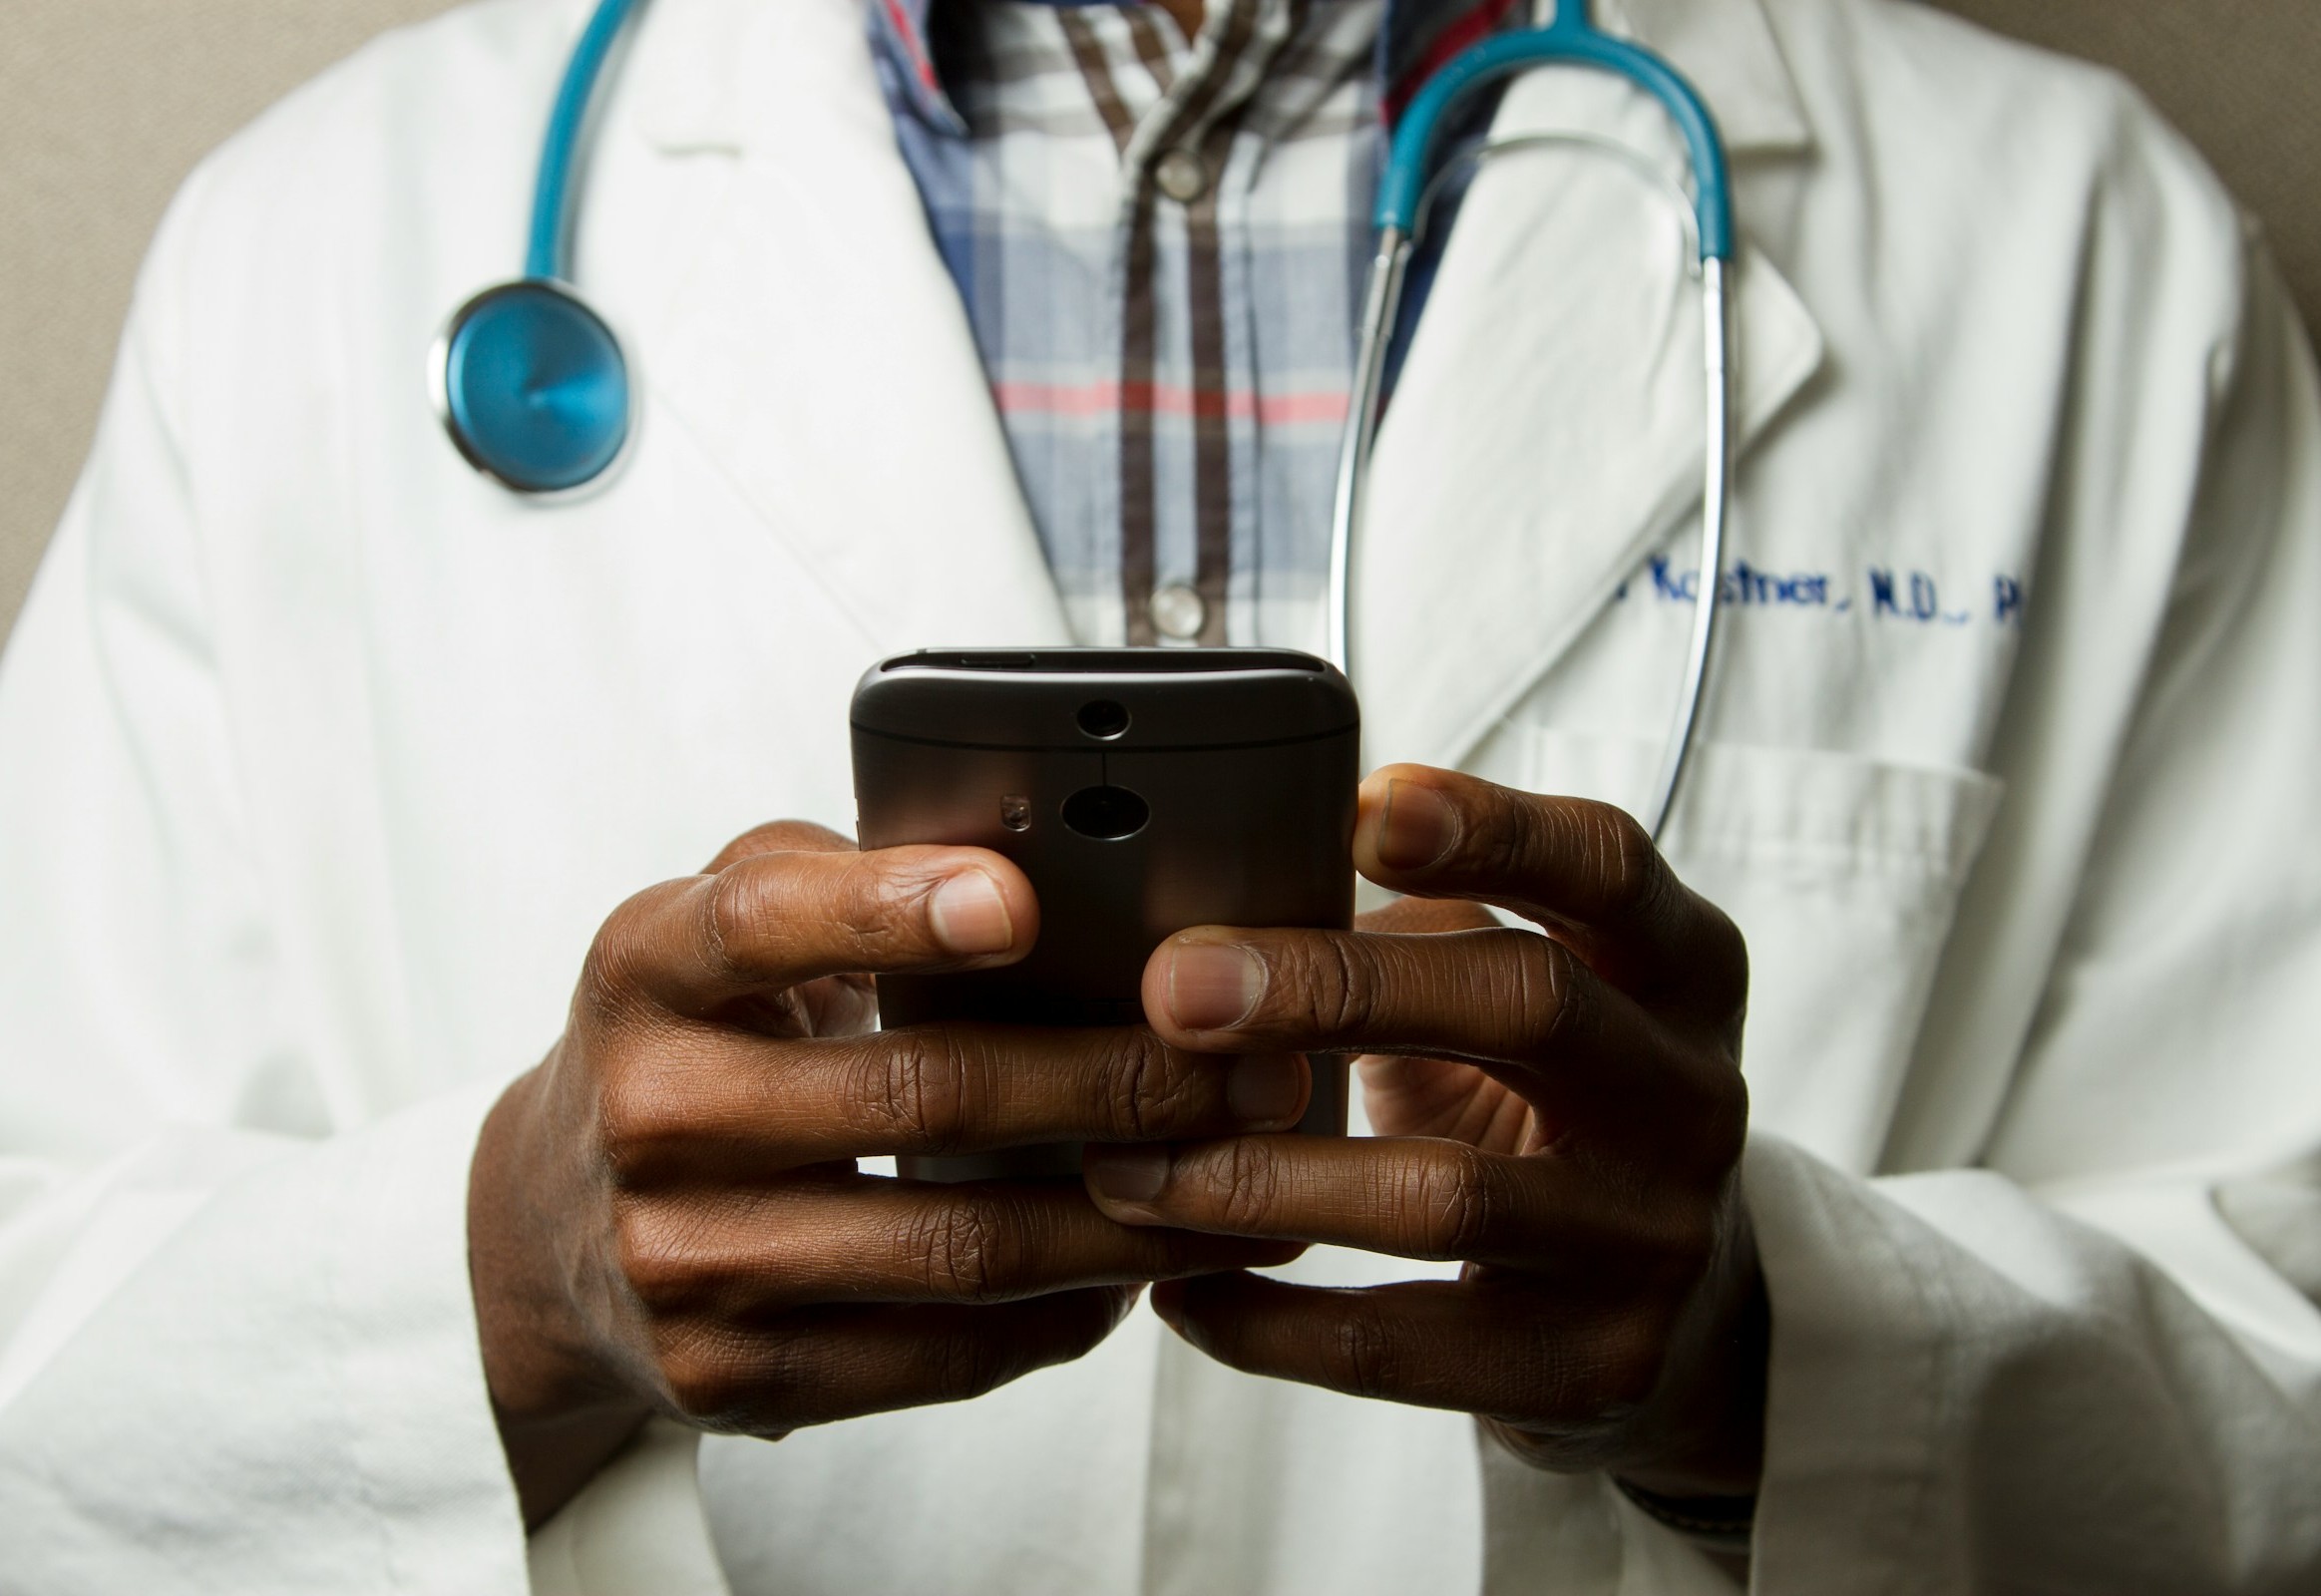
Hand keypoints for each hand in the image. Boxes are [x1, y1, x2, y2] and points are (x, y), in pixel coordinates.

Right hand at [468, 823, 1306, 1526]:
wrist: (546, 1228)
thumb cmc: (685, 1039)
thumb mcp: (712, 928)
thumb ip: (840, 877)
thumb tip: (1037, 855)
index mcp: (647, 967)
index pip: (765, 923)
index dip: (892, 909)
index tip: (1021, 900)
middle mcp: (652, 1113)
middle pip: (919, 1097)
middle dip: (1116, 1081)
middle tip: (1252, 1066)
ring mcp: (686, 1261)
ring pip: (956, 1247)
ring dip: (1130, 1216)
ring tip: (1245, 1179)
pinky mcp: (729, 1378)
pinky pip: (937, 1353)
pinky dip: (1061, 1314)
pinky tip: (1139, 1269)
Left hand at [1081, 767, 1764, 1498]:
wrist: (1678, 1313)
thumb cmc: (1551, 1105)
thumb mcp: (1528, 993)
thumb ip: (1422, 928)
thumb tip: (1219, 888)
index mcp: (1678, 967)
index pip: (1606, 865)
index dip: (1491, 828)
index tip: (1359, 809)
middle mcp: (1690, 1094)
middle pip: (1528, 1003)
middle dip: (1335, 985)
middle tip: (1175, 988)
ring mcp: (1653, 1239)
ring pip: (1448, 1195)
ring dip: (1261, 1175)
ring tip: (1128, 1165)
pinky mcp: (1594, 1367)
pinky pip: (1402, 1348)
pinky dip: (1270, 1321)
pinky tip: (1179, 1289)